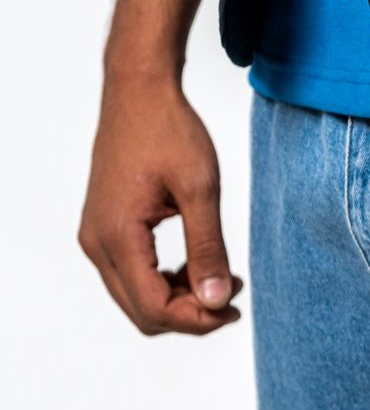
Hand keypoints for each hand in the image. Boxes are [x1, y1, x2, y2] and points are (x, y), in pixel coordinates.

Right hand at [78, 73, 242, 335]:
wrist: (138, 90)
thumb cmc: (167, 128)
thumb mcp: (199, 186)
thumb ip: (207, 246)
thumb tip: (216, 299)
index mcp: (117, 236)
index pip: (153, 308)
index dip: (195, 319)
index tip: (234, 308)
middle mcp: (97, 244)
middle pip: (140, 310)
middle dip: (188, 313)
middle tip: (232, 297)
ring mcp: (95, 235)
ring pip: (133, 294)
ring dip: (176, 297)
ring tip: (220, 277)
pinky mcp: (103, 225)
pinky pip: (129, 271)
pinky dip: (162, 277)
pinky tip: (195, 261)